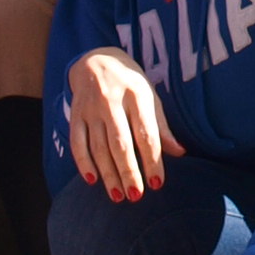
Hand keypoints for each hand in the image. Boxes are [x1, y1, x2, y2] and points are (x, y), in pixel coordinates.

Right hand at [65, 45, 180, 201]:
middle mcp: (112, 101)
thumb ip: (162, 127)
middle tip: (136, 196)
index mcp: (137, 95)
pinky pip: (78, 142)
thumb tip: (180, 152)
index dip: (152, 160)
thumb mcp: (150, 97)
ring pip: (99, 147)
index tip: (157, 184)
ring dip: (108, 174)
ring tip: (118, 196)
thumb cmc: (130, 84)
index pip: (146, 133)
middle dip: (129, 172)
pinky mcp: (75, 114)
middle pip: (121, 143)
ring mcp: (91, 108)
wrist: (96, 59)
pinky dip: (83, 163)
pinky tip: (92, 180)